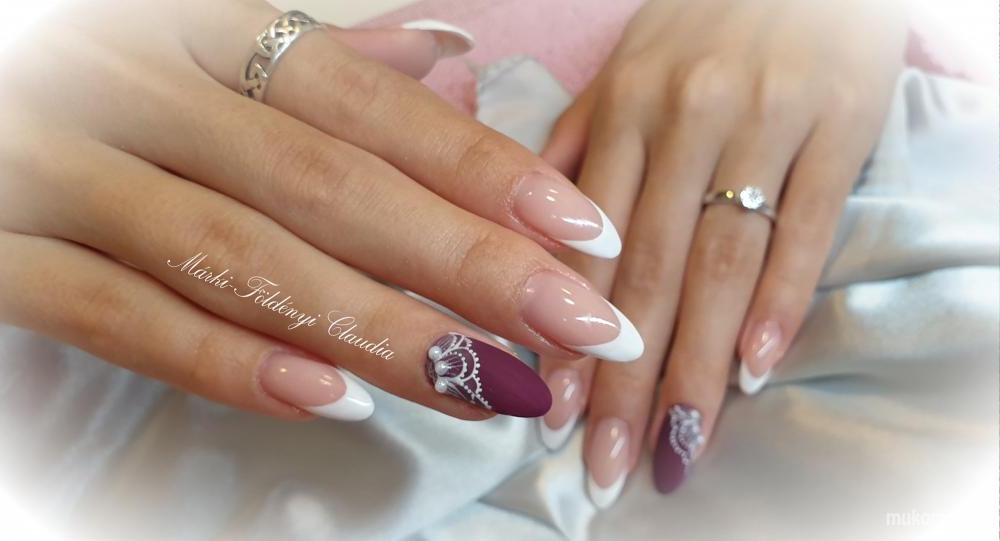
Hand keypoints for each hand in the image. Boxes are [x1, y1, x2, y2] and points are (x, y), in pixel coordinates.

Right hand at [0, 0, 643, 422]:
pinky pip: (118, 315)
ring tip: (490, 382)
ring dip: (379, 327)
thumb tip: (446, 59)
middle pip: (330, 185)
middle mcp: (133, 86)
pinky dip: (226, 360)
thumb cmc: (73, 73)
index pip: (369, 104)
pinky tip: (330, 398)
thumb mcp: (188, 40)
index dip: (484, 170)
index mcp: (194, 29)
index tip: (581, 235)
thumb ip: (319, 59)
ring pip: (244, 257)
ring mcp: (55, 166)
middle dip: (468, 263)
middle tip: (578, 325)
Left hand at [538, 0, 905, 500]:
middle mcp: (686, 117)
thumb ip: (578, 146)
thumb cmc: (707, 21)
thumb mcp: (629, 69)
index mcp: (626, 106)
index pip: (588, 241)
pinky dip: (780, 303)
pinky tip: (754, 371)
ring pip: (721, 261)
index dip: (565, 331)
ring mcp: (765, 120)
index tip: (547, 410)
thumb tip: (526, 227)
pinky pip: (805, 226)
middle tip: (605, 462)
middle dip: (623, 377)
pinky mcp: (842, 122)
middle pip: (650, 269)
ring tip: (675, 446)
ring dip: (695, 364)